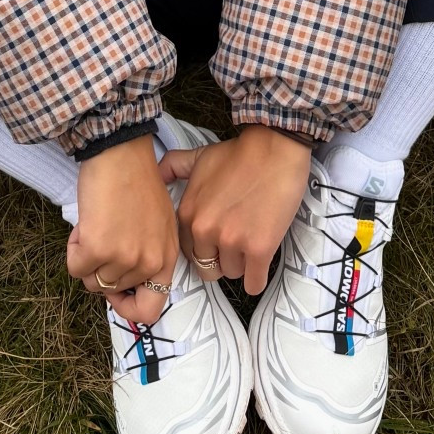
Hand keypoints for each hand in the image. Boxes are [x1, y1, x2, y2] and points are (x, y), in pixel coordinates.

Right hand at [64, 134, 178, 327]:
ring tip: (95, 226)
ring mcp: (125, 257)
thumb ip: (146, 254)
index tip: (114, 291)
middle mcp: (150, 262)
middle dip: (101, 268)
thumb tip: (120, 282)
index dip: (127, 306)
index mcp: (167, 257)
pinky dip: (73, 248)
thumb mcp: (157, 224)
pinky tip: (85, 224)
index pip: (150, 309)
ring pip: (91, 281)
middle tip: (103, 236)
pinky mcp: (98, 248)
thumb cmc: (135, 180)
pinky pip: (75, 267)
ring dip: (86, 256)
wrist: (120, 152)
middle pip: (112, 291)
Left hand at [159, 124, 313, 295]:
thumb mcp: (199, 157)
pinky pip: (254, 284)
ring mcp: (232, 241)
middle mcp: (205, 230)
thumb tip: (158, 176)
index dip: (204, 247)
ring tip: (251, 240)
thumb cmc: (239, 154)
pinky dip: (257, 279)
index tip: (216, 239)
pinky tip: (259, 266)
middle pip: (208, 268)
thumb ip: (173, 167)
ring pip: (232, 273)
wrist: (275, 149)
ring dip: (241, 264)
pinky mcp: (259, 249)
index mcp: (188, 213)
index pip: (188, 252)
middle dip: (220, 259)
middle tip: (235, 242)